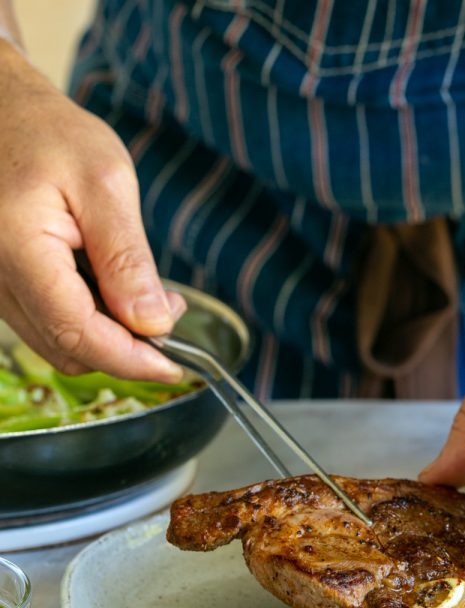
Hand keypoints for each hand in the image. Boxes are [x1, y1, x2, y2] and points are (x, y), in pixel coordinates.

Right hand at [0, 39, 184, 379]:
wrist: (0, 112)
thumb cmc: (48, 133)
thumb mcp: (105, 183)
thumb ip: (128, 259)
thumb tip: (153, 323)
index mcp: (19, 252)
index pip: (79, 334)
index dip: (131, 360)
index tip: (175, 366)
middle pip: (69, 348)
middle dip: (126, 348)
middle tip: (169, 311)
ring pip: (58, 345)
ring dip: (108, 337)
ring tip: (144, 294)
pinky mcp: (2, 288)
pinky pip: (47, 325)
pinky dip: (87, 321)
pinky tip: (111, 288)